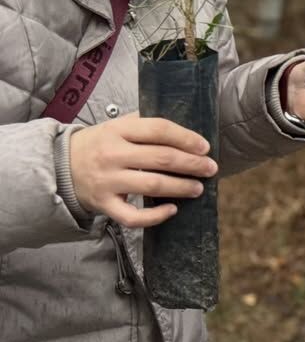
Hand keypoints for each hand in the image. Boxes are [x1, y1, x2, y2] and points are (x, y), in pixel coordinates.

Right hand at [69, 113, 217, 227]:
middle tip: (210, 168)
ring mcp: (107, 181)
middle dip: (192, 164)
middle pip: (161, 159)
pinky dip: (154, 216)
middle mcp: (113, 155)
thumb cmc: (98, 143)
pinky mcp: (103, 205)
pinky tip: (172, 210)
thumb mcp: (117, 125)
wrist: (58, 166)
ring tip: (198, 188)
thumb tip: (185, 131)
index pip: (159, 130)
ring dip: (181, 187)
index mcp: (118, 130)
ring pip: (152, 186)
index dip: (186, 138)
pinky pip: (132, 216)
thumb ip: (145, 124)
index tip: (205, 147)